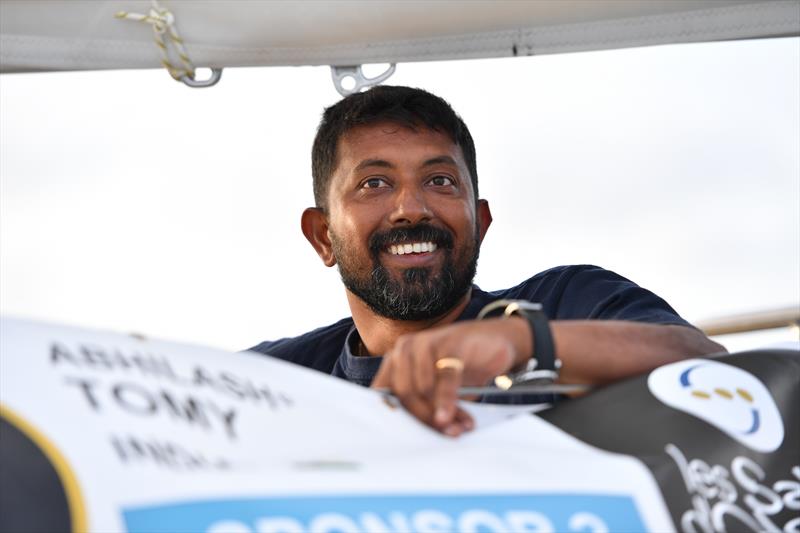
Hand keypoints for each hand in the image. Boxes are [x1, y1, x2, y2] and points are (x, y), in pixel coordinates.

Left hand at [371, 317, 530, 436]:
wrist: (494, 341)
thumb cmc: (460, 368)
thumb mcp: (436, 390)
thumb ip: (423, 407)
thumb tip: (415, 438)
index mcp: (395, 361)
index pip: (385, 394)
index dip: (396, 418)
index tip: (410, 440)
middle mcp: (405, 349)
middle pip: (404, 394)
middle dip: (424, 418)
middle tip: (447, 434)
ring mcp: (426, 343)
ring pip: (423, 389)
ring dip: (443, 414)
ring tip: (461, 426)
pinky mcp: (449, 343)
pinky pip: (444, 378)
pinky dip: (448, 400)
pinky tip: (456, 417)